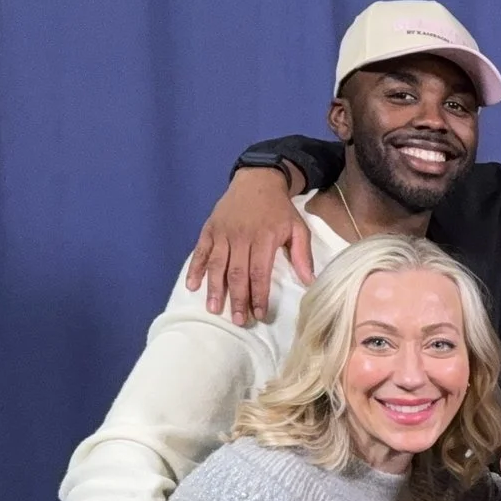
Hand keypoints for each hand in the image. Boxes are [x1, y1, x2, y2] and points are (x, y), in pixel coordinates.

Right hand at [183, 166, 311, 325]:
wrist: (257, 180)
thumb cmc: (279, 209)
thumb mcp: (298, 228)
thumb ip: (302, 254)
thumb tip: (309, 281)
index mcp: (264, 239)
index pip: (259, 273)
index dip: (258, 295)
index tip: (258, 314)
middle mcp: (240, 237)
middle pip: (237, 273)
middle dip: (237, 299)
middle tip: (237, 320)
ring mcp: (223, 233)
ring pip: (217, 265)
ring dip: (214, 288)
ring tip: (214, 309)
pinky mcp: (210, 229)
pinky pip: (201, 251)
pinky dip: (195, 268)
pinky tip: (191, 286)